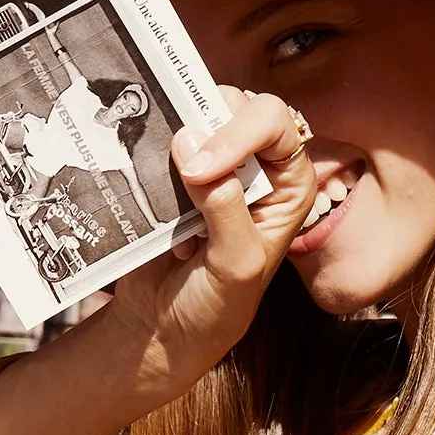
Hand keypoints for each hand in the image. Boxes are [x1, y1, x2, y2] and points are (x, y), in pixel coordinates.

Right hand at [0, 88, 315, 434]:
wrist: (163, 328)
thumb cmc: (215, 306)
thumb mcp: (235, 265)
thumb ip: (224, 207)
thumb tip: (191, 144)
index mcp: (290, 185)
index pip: (275, 126)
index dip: (238, 133)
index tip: (199, 169)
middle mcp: (258, 166)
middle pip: (237, 106)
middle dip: (206, 127)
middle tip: (180, 167)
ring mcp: (213, 163)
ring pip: (197, 112)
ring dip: (175, 131)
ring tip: (165, 177)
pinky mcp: (172, 169)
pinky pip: (162, 134)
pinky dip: (150, 142)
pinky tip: (145, 173)